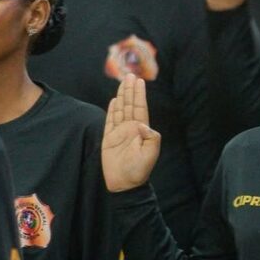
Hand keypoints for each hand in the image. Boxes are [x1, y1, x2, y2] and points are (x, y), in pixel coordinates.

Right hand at [102, 74, 160, 191]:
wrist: (125, 184)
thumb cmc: (139, 170)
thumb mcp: (151, 153)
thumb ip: (151, 137)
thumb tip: (142, 124)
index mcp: (141, 130)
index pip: (140, 108)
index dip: (140, 94)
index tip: (139, 81)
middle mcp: (130, 128)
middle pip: (130, 105)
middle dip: (130, 90)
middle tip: (130, 75)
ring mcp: (119, 133)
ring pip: (120, 110)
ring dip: (121, 96)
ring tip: (122, 83)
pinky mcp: (108, 139)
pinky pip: (109, 121)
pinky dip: (112, 110)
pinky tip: (114, 101)